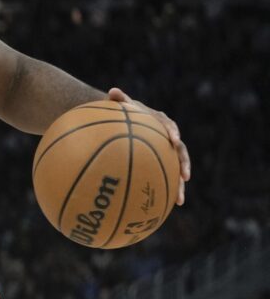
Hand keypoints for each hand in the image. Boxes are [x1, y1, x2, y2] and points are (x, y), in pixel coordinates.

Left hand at [108, 87, 190, 205]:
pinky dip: (164, 190)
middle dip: (184, 164)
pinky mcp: (161, 164)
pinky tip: (161, 207)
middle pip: (180, 153)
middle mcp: (168, 139)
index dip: (174, 133)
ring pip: (176, 170)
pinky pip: (164, 177)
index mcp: (162, 123)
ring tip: (179, 200)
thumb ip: (120, 99)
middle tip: (185, 176)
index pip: (170, 127)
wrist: (128, 119)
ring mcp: (166, 153)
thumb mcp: (123, 105)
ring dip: (178, 185)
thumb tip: (112, 91)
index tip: (174, 139)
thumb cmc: (124, 112)